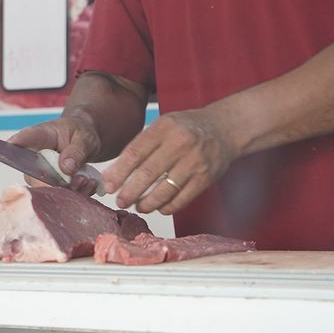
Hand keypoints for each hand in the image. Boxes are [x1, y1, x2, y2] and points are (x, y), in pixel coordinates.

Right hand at [8, 116, 101, 195]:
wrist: (86, 143)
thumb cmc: (79, 134)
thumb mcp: (84, 136)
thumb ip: (76, 150)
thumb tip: (66, 167)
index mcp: (41, 136)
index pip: (25, 138)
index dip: (18, 142)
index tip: (12, 144)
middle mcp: (35, 157)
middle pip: (33, 175)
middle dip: (55, 183)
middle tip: (78, 179)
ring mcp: (41, 173)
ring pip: (46, 189)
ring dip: (69, 190)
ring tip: (86, 180)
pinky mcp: (52, 186)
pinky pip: (60, 196)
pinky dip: (77, 194)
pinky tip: (89, 184)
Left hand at [102, 105, 237, 213]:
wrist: (225, 129)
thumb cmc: (188, 128)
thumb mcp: (164, 125)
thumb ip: (142, 144)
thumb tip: (115, 172)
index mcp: (164, 127)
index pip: (135, 152)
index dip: (119, 172)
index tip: (108, 185)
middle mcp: (180, 143)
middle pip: (147, 173)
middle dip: (130, 192)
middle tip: (120, 201)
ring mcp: (194, 162)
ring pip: (164, 190)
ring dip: (147, 203)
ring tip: (139, 206)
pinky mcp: (205, 178)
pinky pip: (181, 199)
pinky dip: (167, 207)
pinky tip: (159, 207)